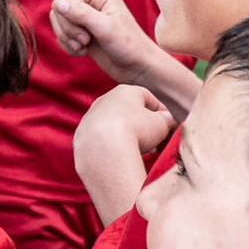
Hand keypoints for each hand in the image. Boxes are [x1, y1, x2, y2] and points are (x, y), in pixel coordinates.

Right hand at [52, 0, 164, 87]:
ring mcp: (84, 17)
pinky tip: (83, 52)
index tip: (86, 28)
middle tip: (86, 40)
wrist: (138, 68)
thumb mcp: (105, 28)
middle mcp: (90, 1)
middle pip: (58, 6)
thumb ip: (81, 13)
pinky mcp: (80, 32)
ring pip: (56, 20)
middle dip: (68, 27)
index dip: (70, 10)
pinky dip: (67, 45)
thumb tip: (58, 3)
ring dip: (67, 37)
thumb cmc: (129, 45)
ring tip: (84, 47)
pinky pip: (59, 33)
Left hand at [74, 84, 174, 221]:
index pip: (146, 96)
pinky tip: (120, 157)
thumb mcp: (162, 123)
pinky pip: (100, 140)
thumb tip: (167, 120)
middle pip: (127, 110)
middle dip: (142, 124)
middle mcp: (103, 100)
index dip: (159, 110)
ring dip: (125, 135)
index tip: (167, 125)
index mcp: (124, 91)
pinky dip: (110, 146)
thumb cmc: (137, 130)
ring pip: (112, 125)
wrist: (104, 148)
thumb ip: (166, 119)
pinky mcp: (81, 135)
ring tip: (138, 150)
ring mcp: (90, 117)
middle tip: (154, 141)